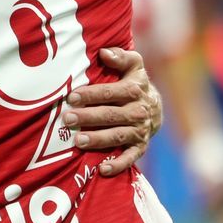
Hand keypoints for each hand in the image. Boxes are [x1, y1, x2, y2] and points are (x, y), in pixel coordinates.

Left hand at [62, 47, 161, 176]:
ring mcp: (140, 131)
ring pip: (117, 136)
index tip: (71, 97)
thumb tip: (104, 52)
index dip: (91, 95)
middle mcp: (139, 111)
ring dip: (98, 139)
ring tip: (78, 141)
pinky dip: (118, 165)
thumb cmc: (134, 82)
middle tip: (67, 119)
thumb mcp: (133, 65)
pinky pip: (130, 158)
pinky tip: (102, 169)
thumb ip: (120, 56)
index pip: (111, 92)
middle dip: (88, 118)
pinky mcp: (140, 147)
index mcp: (135, 89)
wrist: (156, 107)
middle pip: (111, 115)